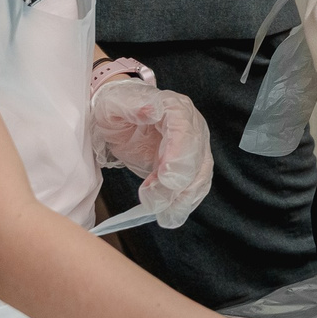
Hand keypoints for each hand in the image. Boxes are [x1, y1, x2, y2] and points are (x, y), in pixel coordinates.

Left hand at [90, 76, 213, 228]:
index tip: (165, 175)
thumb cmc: (117, 108)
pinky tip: (170, 213)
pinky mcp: (190, 165)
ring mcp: (195, 146)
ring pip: (200, 175)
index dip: (179, 153)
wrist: (122, 117)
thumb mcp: (116, 104)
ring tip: (161, 211)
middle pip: (196, 157)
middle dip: (177, 182)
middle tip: (152, 198)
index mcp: (175, 107)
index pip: (185, 130)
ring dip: (183, 197)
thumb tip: (152, 110)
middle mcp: (192, 126)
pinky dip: (185, 202)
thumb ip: (132, 105)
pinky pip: (195, 186)